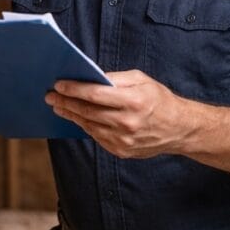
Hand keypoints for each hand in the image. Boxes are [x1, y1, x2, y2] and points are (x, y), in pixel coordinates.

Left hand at [45, 69, 191, 158]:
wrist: (179, 129)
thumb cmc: (159, 99)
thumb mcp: (141, 80)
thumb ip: (115, 78)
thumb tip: (90, 78)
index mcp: (133, 101)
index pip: (95, 94)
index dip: (73, 89)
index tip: (58, 85)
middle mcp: (127, 123)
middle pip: (87, 111)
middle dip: (65, 102)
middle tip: (50, 96)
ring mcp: (124, 140)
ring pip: (88, 125)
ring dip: (71, 115)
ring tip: (59, 106)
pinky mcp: (121, 151)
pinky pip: (96, 137)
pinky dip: (85, 126)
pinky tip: (76, 117)